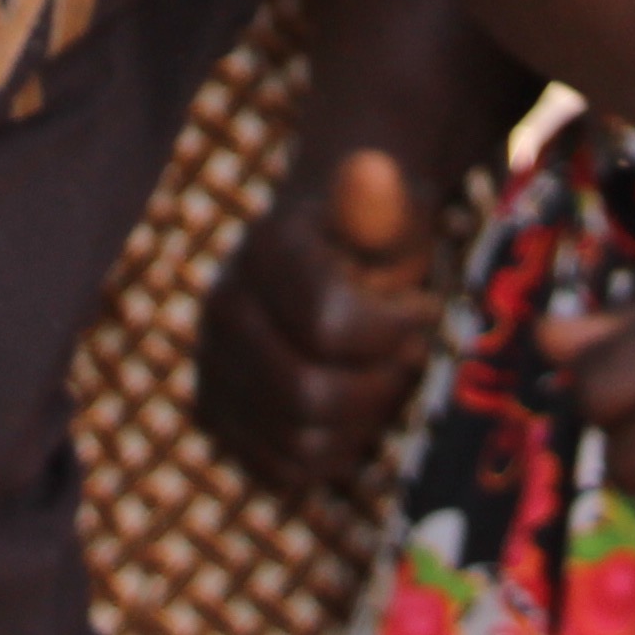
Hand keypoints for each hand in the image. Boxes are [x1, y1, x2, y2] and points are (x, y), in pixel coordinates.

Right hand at [198, 149, 445, 492]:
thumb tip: (372, 164)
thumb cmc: (377, 236)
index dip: (395, 330)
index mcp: (264, 249)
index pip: (330, 325)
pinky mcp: (215, 414)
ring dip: (361, 421)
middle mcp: (222, 308)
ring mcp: (211, 365)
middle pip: (310, 395)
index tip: (423, 307)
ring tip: (380, 378)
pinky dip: (331, 453)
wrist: (330, 254)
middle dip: (380, 384)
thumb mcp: (394, 211)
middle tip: (407, 355)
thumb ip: (385, 200)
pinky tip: (351, 409)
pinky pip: (282, 470)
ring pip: (299, 442)